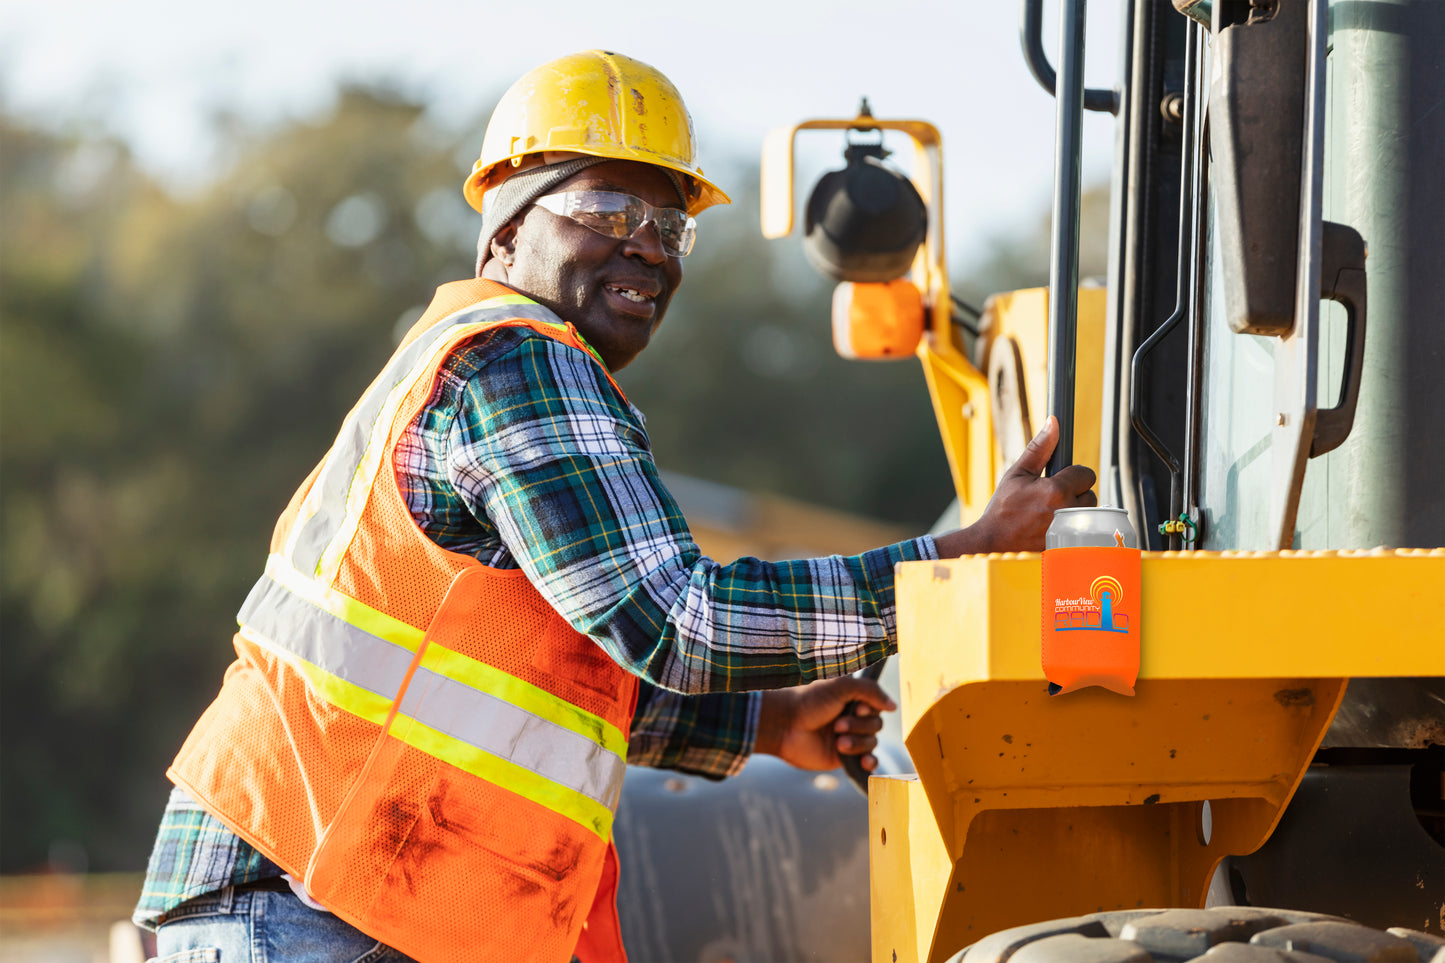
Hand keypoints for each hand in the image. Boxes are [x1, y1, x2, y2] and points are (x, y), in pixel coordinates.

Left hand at [754, 676, 896, 772]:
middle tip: (836, 725)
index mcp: (851, 699)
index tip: (857, 707)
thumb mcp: (840, 686)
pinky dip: (870, 762)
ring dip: (857, 742)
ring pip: (871, 743)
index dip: (870, 708)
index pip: (877, 705)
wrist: (784, 725)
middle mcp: (851, 717)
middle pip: (876, 725)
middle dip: (859, 726)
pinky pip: (866, 761)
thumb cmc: (809, 701)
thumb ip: (869, 690)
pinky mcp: (842, 757)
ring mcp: (848, 738)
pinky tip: (865, 762)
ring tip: (838, 742)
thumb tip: (894, 705)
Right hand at [934, 415, 1096, 555]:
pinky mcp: (1068, 543)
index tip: (1058, 478)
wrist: (993, 541)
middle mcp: (1066, 511)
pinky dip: (1072, 525)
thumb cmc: (1003, 507)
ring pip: (1089, 512)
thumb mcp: (1018, 473)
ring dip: (1076, 509)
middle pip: (1090, 493)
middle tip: (1052, 497)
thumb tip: (1053, 422)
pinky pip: (1082, 529)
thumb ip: (1040, 447)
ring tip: (1052, 511)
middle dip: (1075, 492)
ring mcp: (1068, 530)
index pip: (1086, 473)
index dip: (1072, 474)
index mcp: (1055, 490)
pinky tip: (1052, 525)